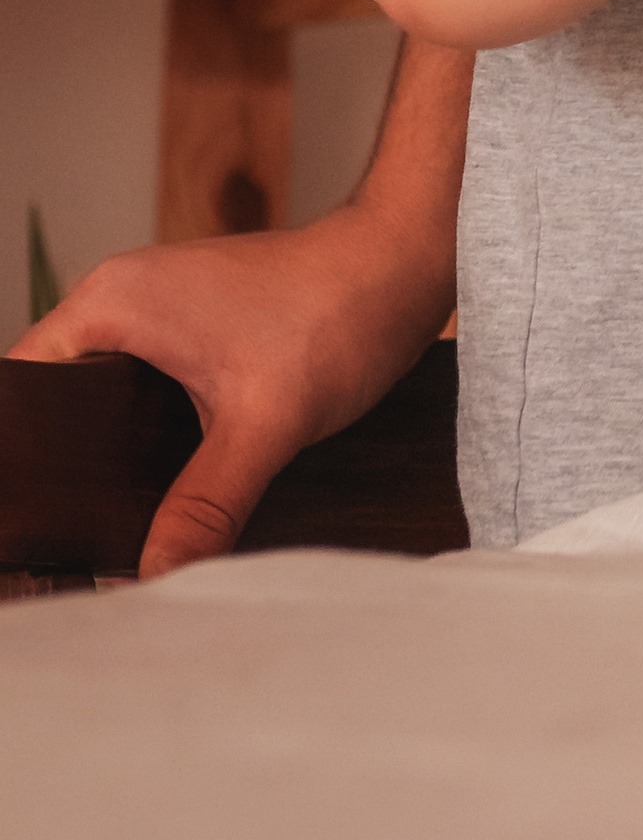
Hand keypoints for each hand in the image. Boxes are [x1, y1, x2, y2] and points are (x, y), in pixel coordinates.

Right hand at [8, 205, 447, 578]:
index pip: (21, 392)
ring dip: (112, 458)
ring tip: (114, 530)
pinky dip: (151, 438)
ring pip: (105, 401)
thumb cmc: (338, 312)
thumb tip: (153, 579)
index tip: (35, 529)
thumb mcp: (265, 425)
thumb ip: (204, 505)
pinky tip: (166, 492)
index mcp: (111, 302)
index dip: (25, 465)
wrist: (407, 261)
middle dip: (66, 473)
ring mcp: (160, 311)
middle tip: (70, 547)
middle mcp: (123, 298)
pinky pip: (146, 390)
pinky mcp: (196, 327)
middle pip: (58, 402)